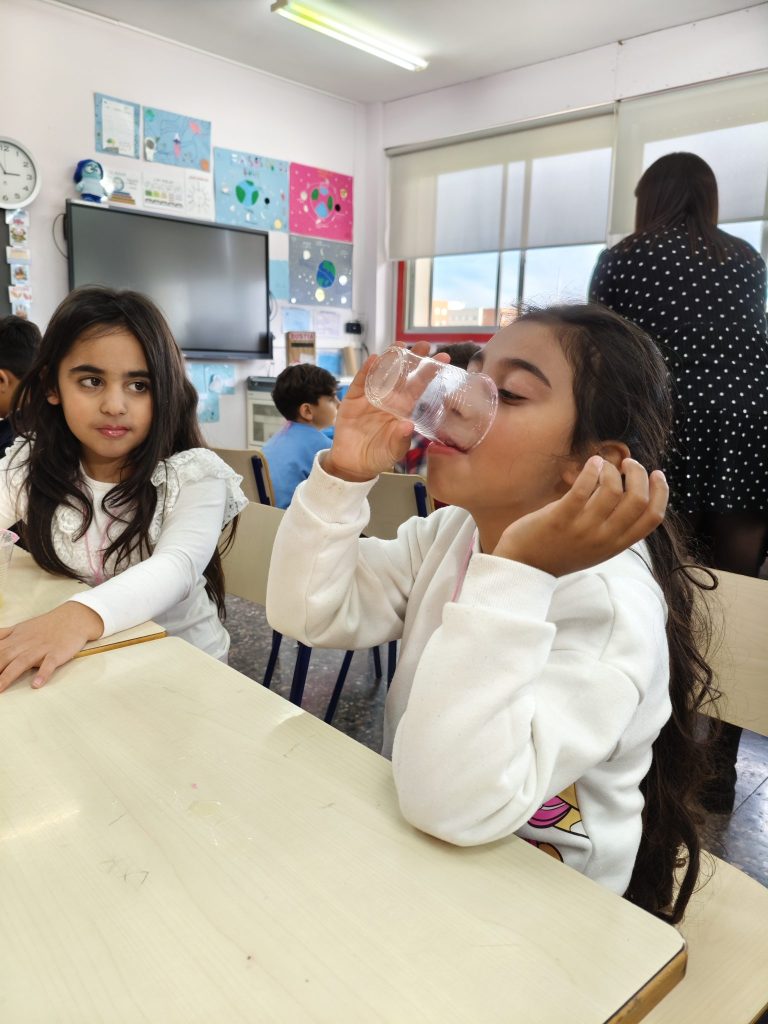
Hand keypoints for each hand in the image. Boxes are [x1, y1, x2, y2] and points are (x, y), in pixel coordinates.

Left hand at [0, 602, 103, 691]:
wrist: (73, 618)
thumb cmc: (45, 626)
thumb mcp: (20, 628)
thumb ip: (2, 636)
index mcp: (14, 639)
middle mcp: (24, 644)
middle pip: (3, 658)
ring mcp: (41, 648)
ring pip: (21, 663)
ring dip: (8, 676)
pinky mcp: (57, 653)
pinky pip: (49, 664)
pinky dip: (43, 673)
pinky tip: (37, 684)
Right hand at [324, 343, 448, 481]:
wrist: (352, 463)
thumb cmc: (378, 456)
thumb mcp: (393, 451)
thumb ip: (400, 439)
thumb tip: (408, 426)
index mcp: (403, 409)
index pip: (419, 387)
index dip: (430, 373)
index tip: (444, 359)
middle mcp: (389, 399)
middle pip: (403, 374)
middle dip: (414, 358)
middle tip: (426, 344)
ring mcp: (371, 396)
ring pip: (382, 373)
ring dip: (390, 358)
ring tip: (400, 345)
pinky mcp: (353, 398)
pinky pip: (360, 382)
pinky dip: (366, 371)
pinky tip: (373, 359)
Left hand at [493, 456, 668, 576]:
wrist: (525, 567)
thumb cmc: (562, 550)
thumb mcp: (597, 547)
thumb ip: (615, 527)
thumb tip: (631, 492)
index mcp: (617, 544)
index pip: (652, 518)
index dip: (661, 492)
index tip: (656, 474)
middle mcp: (604, 538)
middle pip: (637, 500)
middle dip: (638, 474)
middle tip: (628, 463)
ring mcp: (583, 529)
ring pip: (612, 490)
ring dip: (611, 469)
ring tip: (603, 463)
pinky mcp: (560, 518)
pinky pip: (583, 488)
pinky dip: (592, 469)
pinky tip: (592, 462)